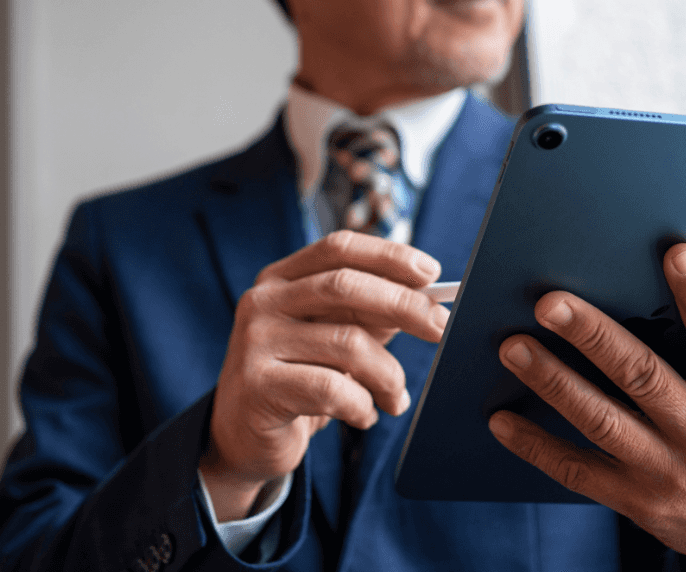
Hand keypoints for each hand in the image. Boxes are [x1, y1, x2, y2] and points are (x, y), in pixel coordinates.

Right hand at [199, 230, 449, 520]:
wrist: (243, 439)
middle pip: (345, 287)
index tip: (432, 272)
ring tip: (396, 398)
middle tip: (442, 327)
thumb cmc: (301, 379)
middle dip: (404, 305)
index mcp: (281, 279)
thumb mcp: (335, 338)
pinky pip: (334, 390)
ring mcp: (255, 343)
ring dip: (388, 376)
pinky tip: (363, 416)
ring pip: (347, 344)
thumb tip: (429, 300)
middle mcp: (262, 302)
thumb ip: (371, 314)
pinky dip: (363, 406)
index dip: (389, 255)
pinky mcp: (258, 388)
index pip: (339, 248)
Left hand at [488, 244, 685, 571]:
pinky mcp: (634, 499)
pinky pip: (577, 473)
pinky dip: (537, 447)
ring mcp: (663, 473)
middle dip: (594, 339)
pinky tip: (499, 418)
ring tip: (513, 347)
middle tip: (550, 301)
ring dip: (553, 384)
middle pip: (642, 380)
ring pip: (601, 423)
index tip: (675, 253)